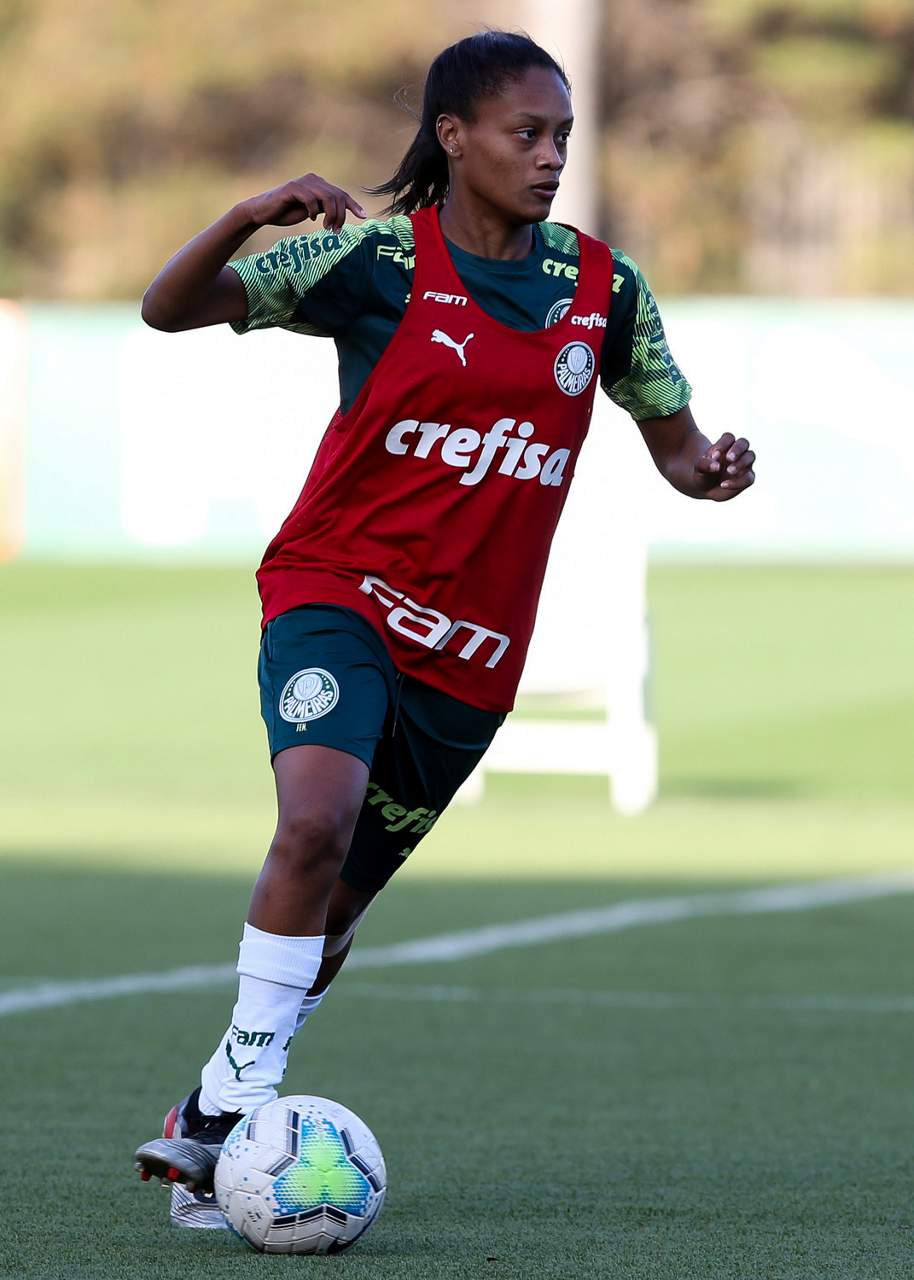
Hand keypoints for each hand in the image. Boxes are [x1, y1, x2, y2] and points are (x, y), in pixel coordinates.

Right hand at [243, 174, 366, 233]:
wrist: (263, 212)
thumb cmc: (287, 212)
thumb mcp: (312, 212)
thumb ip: (325, 209)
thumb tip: (342, 214)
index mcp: (319, 184)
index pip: (341, 193)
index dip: (354, 205)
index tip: (364, 216)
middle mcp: (313, 179)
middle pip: (337, 196)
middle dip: (341, 216)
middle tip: (336, 231)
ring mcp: (303, 182)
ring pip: (328, 197)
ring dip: (331, 215)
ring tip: (326, 227)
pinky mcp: (292, 188)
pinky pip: (311, 199)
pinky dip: (314, 211)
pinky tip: (310, 218)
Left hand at [693, 432, 754, 500]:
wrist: (707, 488)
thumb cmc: (705, 473)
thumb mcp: (700, 469)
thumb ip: (705, 464)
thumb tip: (716, 466)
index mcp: (725, 445)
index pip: (729, 438)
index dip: (723, 444)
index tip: (714, 456)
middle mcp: (738, 452)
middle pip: (743, 443)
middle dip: (737, 450)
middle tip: (729, 458)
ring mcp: (744, 464)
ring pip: (750, 456)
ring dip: (741, 463)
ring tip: (729, 471)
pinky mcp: (747, 477)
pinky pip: (748, 478)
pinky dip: (738, 482)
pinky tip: (723, 485)